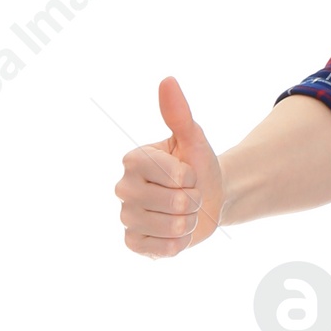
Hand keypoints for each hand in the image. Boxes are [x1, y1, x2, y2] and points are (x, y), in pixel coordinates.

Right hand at [115, 77, 224, 255]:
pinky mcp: (133, 242)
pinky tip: (175, 232)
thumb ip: (179, 113)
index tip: (187, 173)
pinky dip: (179, 243)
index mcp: (133, 160)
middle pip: (176, 204)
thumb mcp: (193, 139)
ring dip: (188, 222)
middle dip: (193, 201)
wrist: (208, 199)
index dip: (192, 177)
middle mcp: (123, 188)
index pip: (175, 176)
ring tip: (183, 213)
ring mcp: (126, 217)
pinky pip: (163, 249)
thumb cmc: (199, 166)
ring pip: (172, 227)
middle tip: (187, 195)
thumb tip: (167, 81)